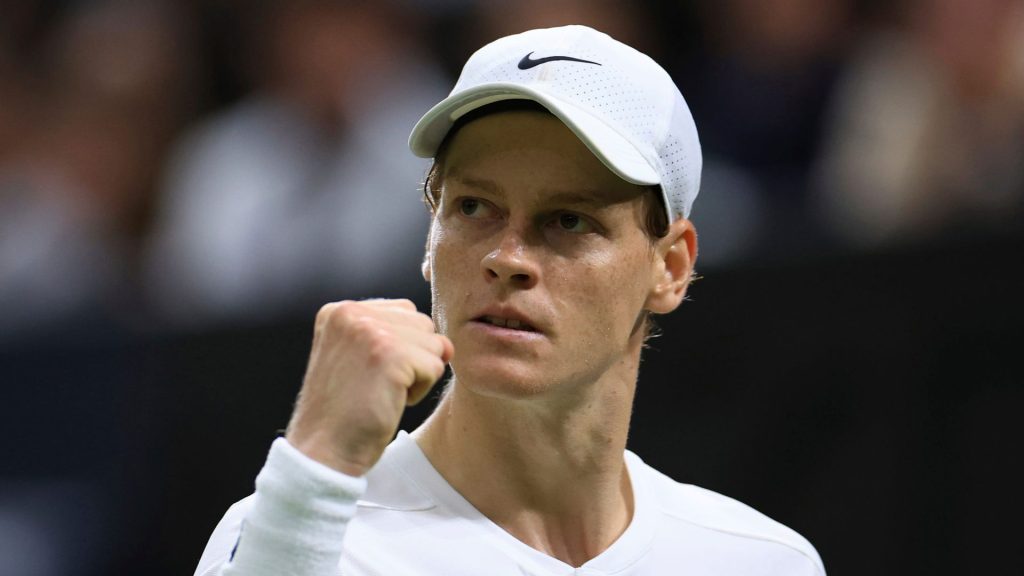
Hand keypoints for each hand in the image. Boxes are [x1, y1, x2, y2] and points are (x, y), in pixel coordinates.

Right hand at [285, 299, 453, 475]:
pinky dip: (419, 391)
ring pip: (433, 344)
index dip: (399, 350)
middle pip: (422, 325)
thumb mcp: (359, 358)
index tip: (365, 374)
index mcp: (340, 311)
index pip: (403, 312)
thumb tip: (448, 345)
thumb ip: (397, 335)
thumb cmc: (345, 413)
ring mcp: (370, 331)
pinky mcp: (390, 354)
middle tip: (372, 386)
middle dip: (411, 360)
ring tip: (379, 392)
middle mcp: (351, 312)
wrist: (322, 452)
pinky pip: (435, 367)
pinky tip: (387, 401)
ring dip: (417, 376)